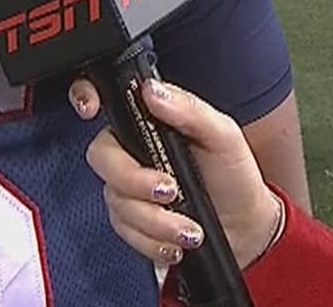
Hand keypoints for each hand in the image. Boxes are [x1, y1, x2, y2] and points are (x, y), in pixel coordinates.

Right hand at [73, 78, 283, 269]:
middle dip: (134, 181)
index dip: (86, 96)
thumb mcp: (223, 135)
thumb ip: (189, 109)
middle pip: (103, 158)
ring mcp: (130, 188)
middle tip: (170, 190)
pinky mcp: (133, 222)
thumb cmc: (234, 176)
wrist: (246, 229)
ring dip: (156, 221)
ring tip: (189, 229)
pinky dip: (153, 241)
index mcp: (152, 122)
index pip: (109, 103)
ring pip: (117, 201)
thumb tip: (153, 90)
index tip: (90, 108)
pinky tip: (176, 242)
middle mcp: (135, 152)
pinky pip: (125, 231)